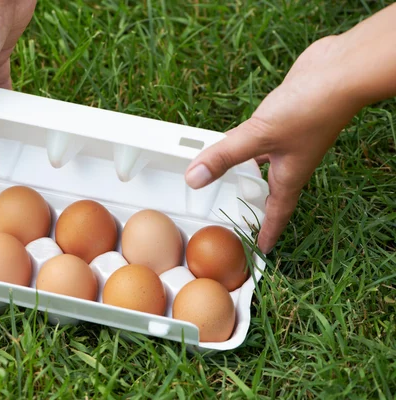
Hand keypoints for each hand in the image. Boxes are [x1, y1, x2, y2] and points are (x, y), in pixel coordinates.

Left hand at [184, 36, 363, 252]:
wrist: (340, 72)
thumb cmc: (309, 109)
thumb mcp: (258, 136)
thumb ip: (223, 157)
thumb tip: (193, 180)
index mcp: (289, 176)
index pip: (276, 213)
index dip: (268, 232)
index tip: (262, 249)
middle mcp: (290, 161)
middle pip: (268, 190)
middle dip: (254, 204)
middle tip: (237, 214)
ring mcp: (289, 139)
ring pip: (263, 164)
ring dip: (246, 172)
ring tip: (226, 178)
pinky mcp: (285, 119)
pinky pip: (260, 139)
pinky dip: (246, 145)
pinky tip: (234, 138)